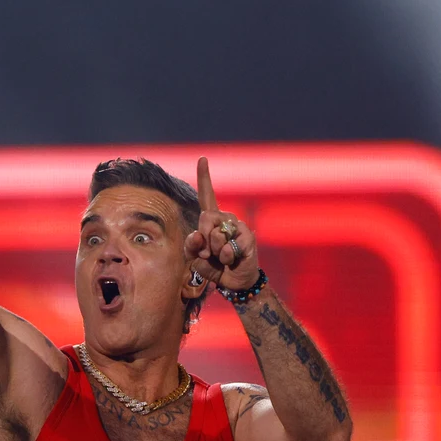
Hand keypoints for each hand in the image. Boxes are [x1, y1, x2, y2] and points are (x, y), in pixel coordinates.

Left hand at [183, 156, 261, 291]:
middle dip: (201, 238)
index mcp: (212, 220)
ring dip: (214, 251)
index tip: (202, 159)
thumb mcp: (196, 257)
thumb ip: (192, 246)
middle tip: (208, 253)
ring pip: (215, 234)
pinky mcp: (248, 238)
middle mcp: (226, 219)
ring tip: (221, 257)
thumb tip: (198, 236)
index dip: (204, 177)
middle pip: (205, 217)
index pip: (207, 196)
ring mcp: (238, 227)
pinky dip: (225, 258)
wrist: (234, 282)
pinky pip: (227, 247)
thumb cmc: (214, 266)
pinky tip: (231, 260)